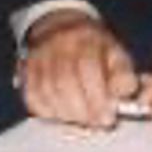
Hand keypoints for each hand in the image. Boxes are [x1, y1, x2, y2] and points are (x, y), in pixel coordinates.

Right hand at [16, 9, 138, 128]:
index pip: (88, 68)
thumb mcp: (116, 55)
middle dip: (83, 111)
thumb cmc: (95, 50)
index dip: (98, 97)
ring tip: (81, 122)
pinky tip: (62, 116)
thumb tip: (125, 93)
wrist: (60, 28)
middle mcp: (60, 46)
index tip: (108, 118)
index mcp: (87, 40)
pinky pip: (32, 97)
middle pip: (65, 82)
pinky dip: (47, 112)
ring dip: (67, 114)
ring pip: (48, 92)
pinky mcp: (26, 71)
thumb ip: (123, 75)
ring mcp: (40, 58)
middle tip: (95, 123)